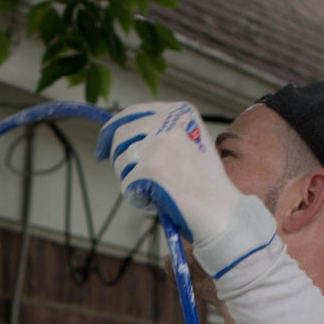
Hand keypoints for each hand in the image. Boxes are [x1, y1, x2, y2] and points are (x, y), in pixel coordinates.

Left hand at [97, 101, 269, 266]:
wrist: (221, 212)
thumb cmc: (203, 184)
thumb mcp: (186, 144)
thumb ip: (158, 134)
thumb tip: (116, 135)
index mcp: (180, 111)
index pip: (132, 113)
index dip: (111, 131)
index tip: (102, 148)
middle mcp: (170, 121)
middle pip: (120, 136)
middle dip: (118, 159)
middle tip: (133, 178)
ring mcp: (159, 144)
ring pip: (121, 162)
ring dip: (132, 180)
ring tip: (160, 189)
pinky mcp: (151, 169)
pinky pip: (126, 185)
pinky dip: (139, 198)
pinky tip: (162, 200)